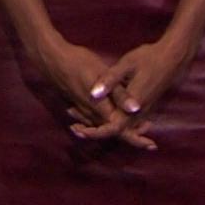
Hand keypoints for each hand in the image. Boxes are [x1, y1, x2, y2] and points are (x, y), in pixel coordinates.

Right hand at [29, 36, 160, 151]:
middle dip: (132, 135)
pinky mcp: (79, 105)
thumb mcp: (103, 75)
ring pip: (105, 126)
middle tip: (149, 139)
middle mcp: (92, 115)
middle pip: (114, 131)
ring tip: (139, 128)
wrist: (52, 60)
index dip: (137, 138)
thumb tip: (136, 109)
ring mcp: (84, 111)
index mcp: (101, 109)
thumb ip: (119, 94)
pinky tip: (114, 118)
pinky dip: (108, 123)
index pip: (121, 130)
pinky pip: (96, 120)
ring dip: (121, 129)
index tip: (152, 144)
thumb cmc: (79, 63)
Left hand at [88, 34, 195, 122]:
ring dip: (103, 126)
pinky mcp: (144, 107)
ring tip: (81, 122)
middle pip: (115, 131)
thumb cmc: (149, 58)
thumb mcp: (127, 65)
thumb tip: (93, 94)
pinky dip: (112, 120)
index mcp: (132, 106)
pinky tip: (101, 113)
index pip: (113, 128)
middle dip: (94, 130)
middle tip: (75, 128)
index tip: (80, 131)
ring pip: (121, 127)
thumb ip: (110, 80)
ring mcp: (143, 111)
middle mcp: (138, 113)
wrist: (173, 57)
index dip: (95, 132)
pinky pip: (127, 121)